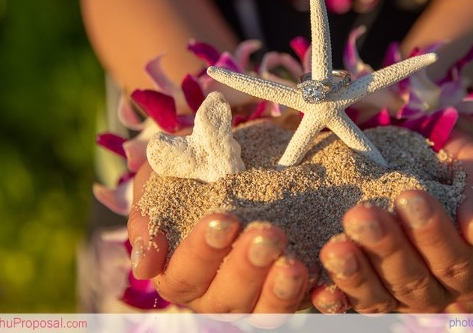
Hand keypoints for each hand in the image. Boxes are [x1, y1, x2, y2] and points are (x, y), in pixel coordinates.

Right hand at [127, 163, 311, 312]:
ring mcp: (256, 298)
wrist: (236, 160)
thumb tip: (147, 263)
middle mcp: (215, 295)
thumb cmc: (192, 172)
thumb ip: (148, 215)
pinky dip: (317, 297)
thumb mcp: (162, 181)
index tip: (224, 218)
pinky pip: (304, 305)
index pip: (184, 275)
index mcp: (181, 273)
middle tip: (268, 235)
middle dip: (246, 268)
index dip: (201, 252)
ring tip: (294, 264)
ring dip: (279, 291)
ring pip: (264, 312)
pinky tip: (325, 281)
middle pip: (226, 299)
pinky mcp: (291, 292)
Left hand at [311, 129, 472, 312]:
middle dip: (385, 246)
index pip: (455, 258)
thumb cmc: (452, 164)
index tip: (409, 197)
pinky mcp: (360, 295)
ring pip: (376, 297)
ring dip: (354, 273)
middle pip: (412, 279)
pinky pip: (346, 303)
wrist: (416, 159)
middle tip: (360, 214)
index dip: (433, 232)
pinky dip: (332, 299)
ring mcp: (394, 297)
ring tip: (335, 247)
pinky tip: (317, 289)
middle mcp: (433, 291)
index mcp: (469, 267)